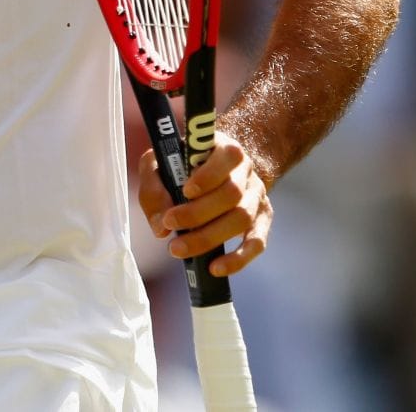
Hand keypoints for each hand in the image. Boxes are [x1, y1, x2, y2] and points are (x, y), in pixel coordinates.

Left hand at [136, 130, 271, 276]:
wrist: (220, 168)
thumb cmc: (182, 165)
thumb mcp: (160, 162)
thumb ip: (153, 186)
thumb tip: (161, 226)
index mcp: (224, 147)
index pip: (227, 156)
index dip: (208, 175)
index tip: (185, 191)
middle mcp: (246, 170)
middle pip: (232, 193)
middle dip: (198, 213)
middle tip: (169, 225)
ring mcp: (257, 195)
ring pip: (242, 218)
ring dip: (209, 237)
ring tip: (178, 249)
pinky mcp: (262, 220)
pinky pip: (257, 242)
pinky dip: (238, 259)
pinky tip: (215, 268)